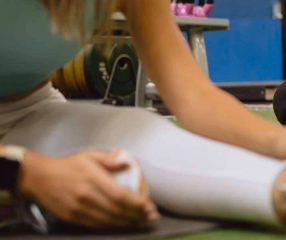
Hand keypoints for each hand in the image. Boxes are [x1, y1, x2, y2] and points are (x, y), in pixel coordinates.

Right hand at [17, 150, 157, 228]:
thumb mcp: (89, 155)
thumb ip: (110, 159)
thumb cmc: (68, 165)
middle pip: (117, 210)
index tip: (150, 205)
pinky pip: (96, 225)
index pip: (120, 195)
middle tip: (152, 217)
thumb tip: (128, 162)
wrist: (38, 178)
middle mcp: (87, 197)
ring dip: (127, 222)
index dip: (137, 203)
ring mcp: (78, 210)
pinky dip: (112, 225)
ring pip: (108, 220)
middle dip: (137, 215)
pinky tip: (123, 224)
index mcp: (93, 179)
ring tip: (142, 221)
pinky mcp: (72, 218)